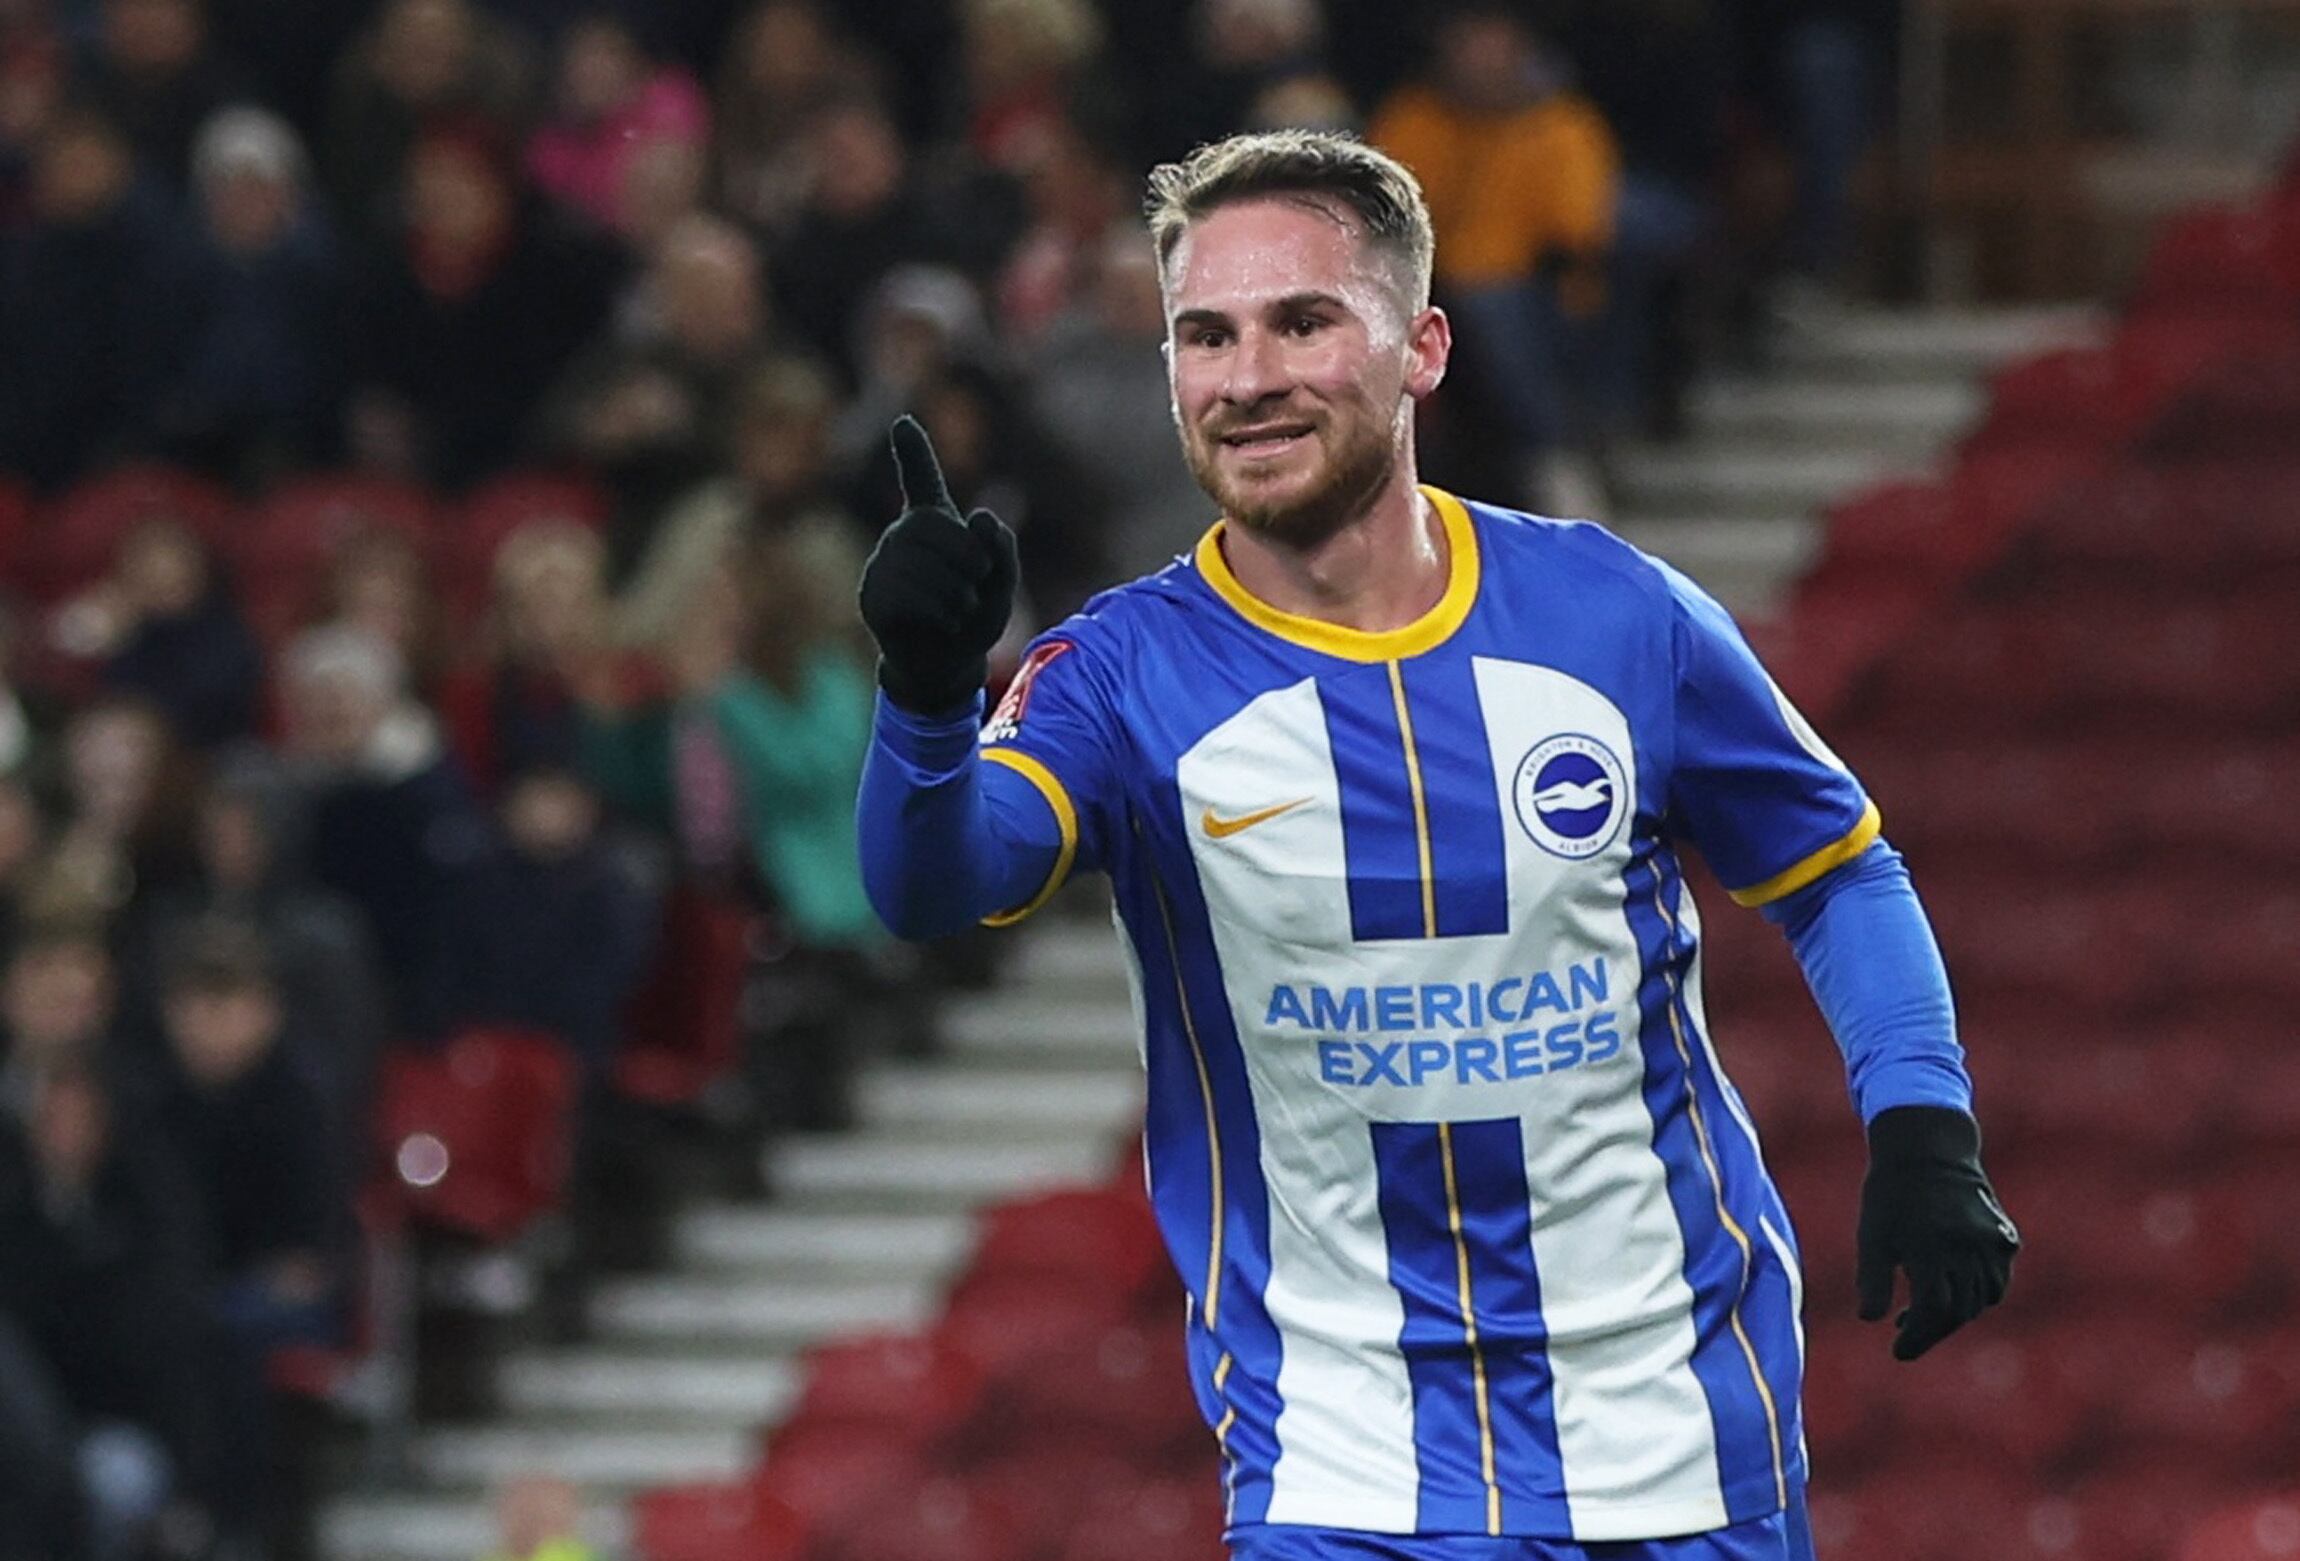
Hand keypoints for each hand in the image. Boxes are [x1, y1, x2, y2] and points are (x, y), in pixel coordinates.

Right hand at [858, 415, 1017, 713]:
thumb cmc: (974, 615)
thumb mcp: (1002, 582)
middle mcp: (903, 535)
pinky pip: (912, 596)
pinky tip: (940, 622)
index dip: (912, 451)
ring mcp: (883, 564)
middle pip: (939, 530)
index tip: (903, 421)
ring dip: (959, 595)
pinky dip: (941, 614)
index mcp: (934, 523)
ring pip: (927, 567)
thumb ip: (1003, 548)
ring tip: (959, 610)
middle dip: (971, 562)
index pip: (921, 478)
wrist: (946, 664)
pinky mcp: (873, 596)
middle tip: (974, 588)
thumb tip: (980, 517)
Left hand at [1857, 1106, 2019, 1359]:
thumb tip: (1868, 1320)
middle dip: (1932, 1330)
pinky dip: (1980, 1295)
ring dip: (1957, 1315)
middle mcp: (1967, 1248)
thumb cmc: (1890, 1195)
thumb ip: (1873, 1279)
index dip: (1916, 1337)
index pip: (1931, 1311)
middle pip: (1959, 1310)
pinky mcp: (2003, 1235)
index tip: (1897, 1352)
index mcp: (1931, 1249)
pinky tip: (1954, 1295)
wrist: (1926, 1148)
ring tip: (1925, 1316)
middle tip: (1906, 1336)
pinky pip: (1998, 1278)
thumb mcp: (1872, 1235)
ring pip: (1982, 1299)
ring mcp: (1990, 1242)